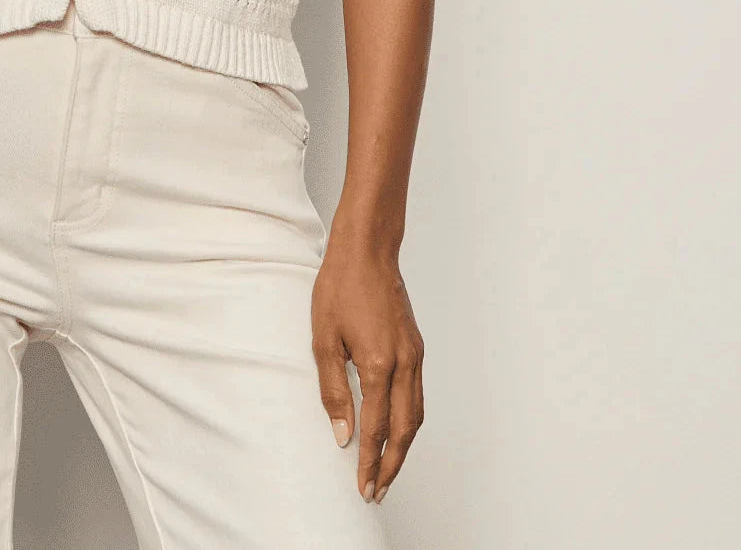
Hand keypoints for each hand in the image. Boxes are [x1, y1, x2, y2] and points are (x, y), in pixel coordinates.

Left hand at [311, 243, 423, 503]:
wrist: (367, 250)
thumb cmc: (340, 287)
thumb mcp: (323, 339)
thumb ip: (334, 390)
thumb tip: (343, 433)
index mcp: (379, 364)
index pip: (376, 428)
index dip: (369, 462)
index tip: (363, 487)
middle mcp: (404, 364)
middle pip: (405, 430)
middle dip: (392, 465)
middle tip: (377, 490)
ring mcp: (414, 355)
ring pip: (416, 415)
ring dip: (404, 447)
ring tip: (387, 469)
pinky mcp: (416, 346)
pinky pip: (417, 395)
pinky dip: (409, 420)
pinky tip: (396, 428)